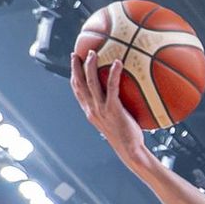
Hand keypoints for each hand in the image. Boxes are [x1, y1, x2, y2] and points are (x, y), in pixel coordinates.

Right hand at [70, 50, 148, 171]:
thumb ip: (112, 109)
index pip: (77, 92)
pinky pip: (111, 87)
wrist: (131, 151)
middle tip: (77, 53)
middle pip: (79, 84)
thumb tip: (119, 97)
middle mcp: (92, 110)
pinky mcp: (113, 109)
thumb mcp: (114, 122)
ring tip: (94, 53)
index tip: (74, 63)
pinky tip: (118, 62)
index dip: (73, 76)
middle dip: (76, 67)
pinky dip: (113, 73)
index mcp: (90, 112)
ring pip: (91, 82)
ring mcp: (101, 109)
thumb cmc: (127, 138)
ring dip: (90, 65)